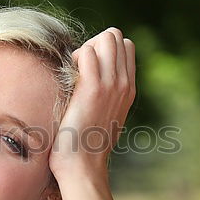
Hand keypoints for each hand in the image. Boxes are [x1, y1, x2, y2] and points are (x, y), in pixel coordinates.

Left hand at [49, 28, 135, 180]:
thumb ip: (107, 94)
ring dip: (85, 48)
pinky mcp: (93, 88)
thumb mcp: (105, 114)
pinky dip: (75, 57)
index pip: (126, 45)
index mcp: (129, 87)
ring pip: (105, 38)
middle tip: (81, 67)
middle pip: (115, 36)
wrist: (83, 164)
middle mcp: (125, 83)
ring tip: (77, 71)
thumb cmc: (86, 143)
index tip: (90, 68)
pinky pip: (87, 51)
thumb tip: (94, 79)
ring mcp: (112, 84)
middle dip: (95, 43)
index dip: (105, 48)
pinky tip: (70, 76)